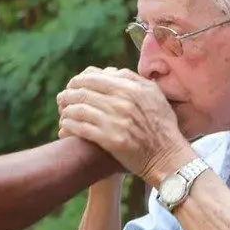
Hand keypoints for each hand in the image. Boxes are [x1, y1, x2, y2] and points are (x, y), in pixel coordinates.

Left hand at [56, 67, 190, 183]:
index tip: (72, 85)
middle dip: (68, 94)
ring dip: (65, 110)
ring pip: (79, 109)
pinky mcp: (110, 140)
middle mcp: (123, 102)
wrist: (168, 157)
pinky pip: (81, 128)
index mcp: (132, 88)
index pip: (95, 77)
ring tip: (62, 113)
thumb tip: (111, 72)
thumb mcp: (154, 95)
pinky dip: (68, 126)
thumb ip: (133, 80)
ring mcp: (116, 121)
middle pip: (83, 92)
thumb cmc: (161, 126)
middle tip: (61, 99)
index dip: (78, 80)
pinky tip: (64, 128)